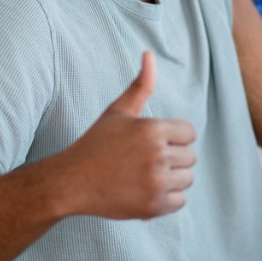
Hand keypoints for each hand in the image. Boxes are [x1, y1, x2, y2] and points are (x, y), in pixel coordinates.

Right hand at [57, 52, 195, 219]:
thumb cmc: (96, 143)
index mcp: (152, 129)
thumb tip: (150, 54)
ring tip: (145, 175)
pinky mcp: (152, 207)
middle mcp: (157, 155)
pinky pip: (180, 201)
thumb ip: (140, 85)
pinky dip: (167, 199)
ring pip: (187, 179)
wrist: (71, 182)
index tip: (153, 142)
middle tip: (146, 160)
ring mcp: (155, 182)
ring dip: (171, 179)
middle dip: (173, 158)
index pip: (189, 133)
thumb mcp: (118, 111)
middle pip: (190, 156)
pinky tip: (145, 191)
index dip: (173, 137)